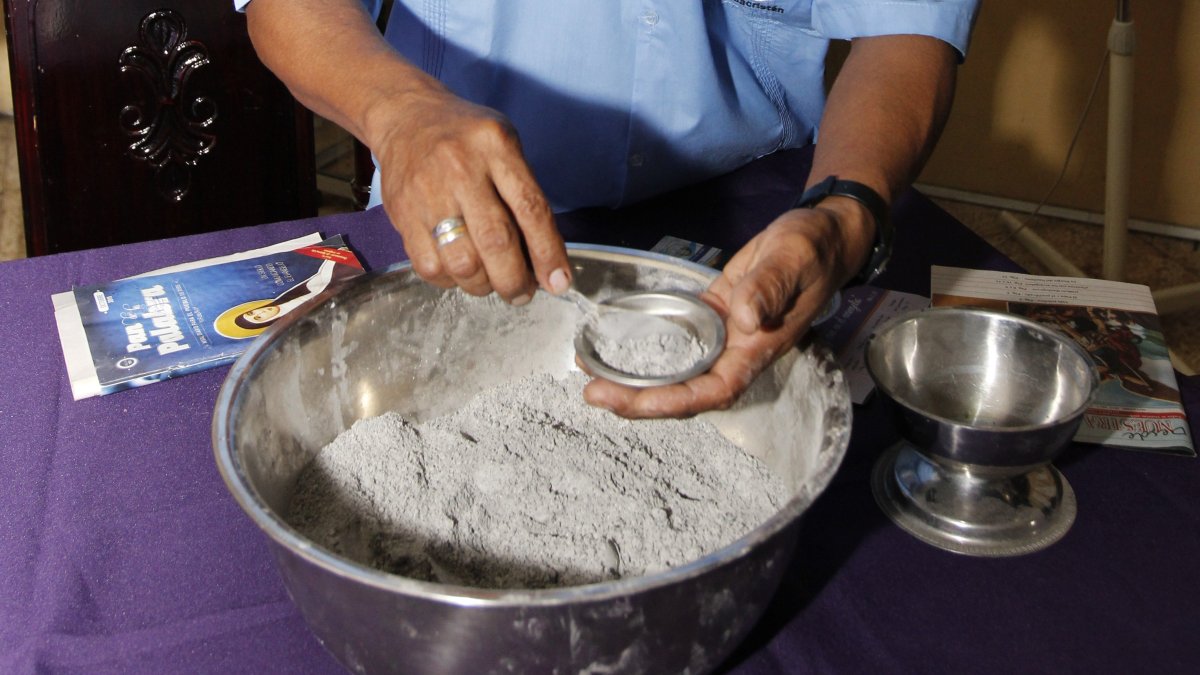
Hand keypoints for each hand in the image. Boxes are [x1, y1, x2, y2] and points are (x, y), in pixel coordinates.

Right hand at [372, 86, 571, 303]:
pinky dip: (451, 281)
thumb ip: (524, 195)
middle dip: (515, 281)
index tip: (559, 283)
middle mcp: (461, 167)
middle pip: (495, 242)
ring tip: (490, 282)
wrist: (405, 116)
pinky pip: (430, 267)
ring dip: (483, 286)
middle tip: (522, 293)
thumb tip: (544, 260)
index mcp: (496, 146)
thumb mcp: (505, 145)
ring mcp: (428, 191)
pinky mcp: (402, 212)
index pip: (530, 208)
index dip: (548, 253)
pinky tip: (459, 271)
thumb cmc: (466, 138)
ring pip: (462, 262)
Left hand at [582, 202, 869, 417]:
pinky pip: (676, 344)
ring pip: (677, 372)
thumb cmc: (813, 248)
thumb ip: (769, 288)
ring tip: (590, 376)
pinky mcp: (712, 318)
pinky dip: (646, 350)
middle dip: (640, 400)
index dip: (672, 401)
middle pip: (685, 392)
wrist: (822, 234)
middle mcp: (736, 352)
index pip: (712, 390)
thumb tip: (744, 317)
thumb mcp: (793, 259)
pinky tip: (614, 347)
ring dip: (637, 380)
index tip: (631, 401)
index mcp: (757, 348)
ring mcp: (723, 338)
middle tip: (592, 393)